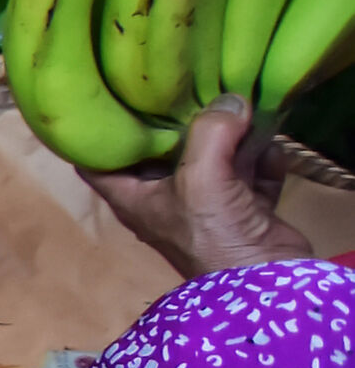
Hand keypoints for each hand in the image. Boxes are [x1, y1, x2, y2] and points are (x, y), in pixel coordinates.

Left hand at [82, 96, 314, 278]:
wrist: (264, 283)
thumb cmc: (212, 236)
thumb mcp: (199, 178)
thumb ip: (209, 133)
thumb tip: (230, 101)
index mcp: (133, 197)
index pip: (97, 161)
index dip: (97, 132)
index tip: (108, 97)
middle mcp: (165, 197)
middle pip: (164, 148)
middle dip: (182, 119)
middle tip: (195, 85)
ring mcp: (207, 203)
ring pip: (214, 155)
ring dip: (233, 135)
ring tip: (246, 108)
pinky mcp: (244, 207)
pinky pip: (251, 170)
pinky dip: (262, 157)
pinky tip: (270, 145)